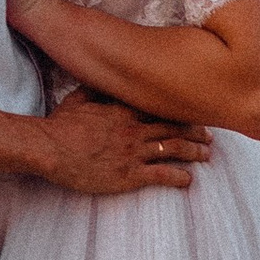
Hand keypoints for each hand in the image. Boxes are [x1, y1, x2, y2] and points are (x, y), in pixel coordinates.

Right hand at [32, 94, 211, 195]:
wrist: (50, 149)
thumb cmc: (60, 125)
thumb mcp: (78, 99)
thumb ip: (95, 90)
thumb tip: (103, 80)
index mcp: (124, 111)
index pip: (161, 109)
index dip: (180, 113)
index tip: (193, 115)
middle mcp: (135, 130)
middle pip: (174, 128)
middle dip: (195, 132)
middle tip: (209, 136)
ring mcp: (134, 153)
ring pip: (174, 149)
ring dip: (194, 152)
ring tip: (206, 155)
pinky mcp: (129, 175)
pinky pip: (162, 175)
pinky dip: (179, 177)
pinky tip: (189, 180)